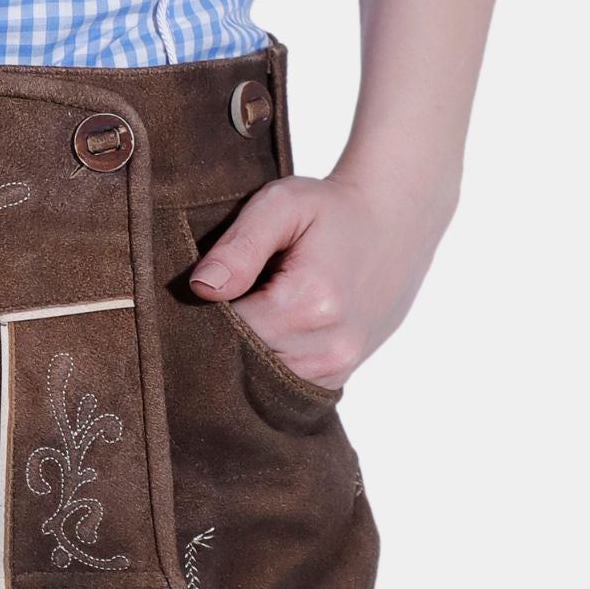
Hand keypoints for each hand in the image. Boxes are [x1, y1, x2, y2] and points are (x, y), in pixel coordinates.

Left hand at [188, 166, 453, 389]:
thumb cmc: (331, 209)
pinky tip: (266, 327)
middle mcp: (328, 347)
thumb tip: (201, 289)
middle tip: (220, 297)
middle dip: (220, 334)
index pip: (227, 330)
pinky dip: (267, 362)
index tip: (196, 288)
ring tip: (248, 306)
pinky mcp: (339, 375)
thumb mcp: (282, 203)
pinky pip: (284, 384)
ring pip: (261, 378)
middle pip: (242, 360)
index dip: (202, 312)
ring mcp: (338, 368)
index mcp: (309, 302)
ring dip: (244, 350)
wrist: (394, 225)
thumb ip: (240, 246)